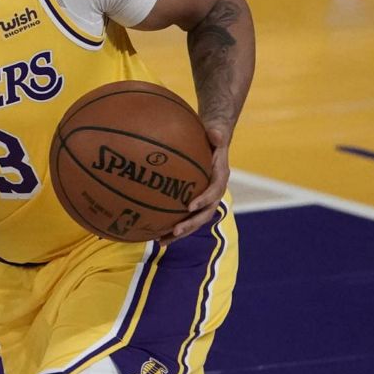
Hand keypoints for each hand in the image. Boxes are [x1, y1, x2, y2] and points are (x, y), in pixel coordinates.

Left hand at [160, 123, 229, 244]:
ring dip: (179, 233)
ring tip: (161, 241)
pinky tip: (153, 233)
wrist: (215, 143)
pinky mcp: (194, 202)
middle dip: (191, 224)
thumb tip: (215, 133)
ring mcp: (204, 200)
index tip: (190, 206)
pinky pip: (184, 216)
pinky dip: (171, 226)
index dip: (204, 200)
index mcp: (220, 178)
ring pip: (194, 220)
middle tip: (175, 231)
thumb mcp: (216, 133)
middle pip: (205, 214)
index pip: (214, 192)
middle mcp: (214, 193)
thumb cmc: (213, 137)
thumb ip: (217, 134)